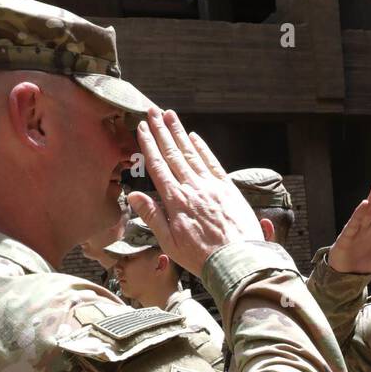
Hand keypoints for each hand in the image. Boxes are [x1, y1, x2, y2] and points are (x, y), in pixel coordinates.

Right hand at [128, 105, 262, 275]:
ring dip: (179, 133)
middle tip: (152, 110)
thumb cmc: (201, 257)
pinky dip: (203, 148)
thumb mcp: (170, 243)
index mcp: (176, 201)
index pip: (158, 166)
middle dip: (161, 130)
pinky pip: (213, 163)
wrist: (237, 260)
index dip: (149, 145)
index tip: (141, 128)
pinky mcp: (229, 189)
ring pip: (192, 153)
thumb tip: (134, 195)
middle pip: (173, 154)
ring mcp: (212, 186)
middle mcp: (192, 188)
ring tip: (170, 115)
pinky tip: (195, 137)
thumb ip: (152, 216)